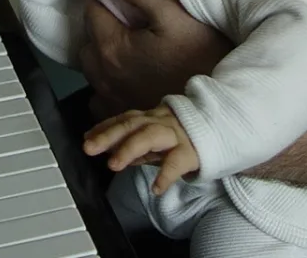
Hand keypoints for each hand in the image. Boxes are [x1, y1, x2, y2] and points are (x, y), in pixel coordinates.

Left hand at [79, 0, 231, 116]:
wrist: (218, 109)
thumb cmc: (201, 60)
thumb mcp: (176, 14)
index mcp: (112, 47)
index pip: (91, 9)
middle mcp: (103, 75)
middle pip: (88, 40)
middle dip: (102, 26)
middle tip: (130, 21)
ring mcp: (111, 100)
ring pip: (93, 69)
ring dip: (104, 55)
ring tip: (131, 48)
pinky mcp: (122, 117)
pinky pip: (101, 98)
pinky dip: (109, 85)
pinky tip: (131, 79)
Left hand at [84, 105, 198, 194]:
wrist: (220, 131)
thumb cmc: (183, 136)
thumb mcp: (155, 138)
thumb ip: (132, 142)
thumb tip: (104, 146)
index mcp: (151, 118)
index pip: (124, 120)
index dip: (104, 127)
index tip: (86, 138)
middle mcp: (160, 122)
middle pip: (132, 124)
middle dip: (109, 135)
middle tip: (89, 148)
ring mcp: (175, 134)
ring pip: (150, 136)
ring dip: (130, 148)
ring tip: (114, 165)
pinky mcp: (191, 151)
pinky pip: (177, 161)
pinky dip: (166, 174)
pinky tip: (156, 188)